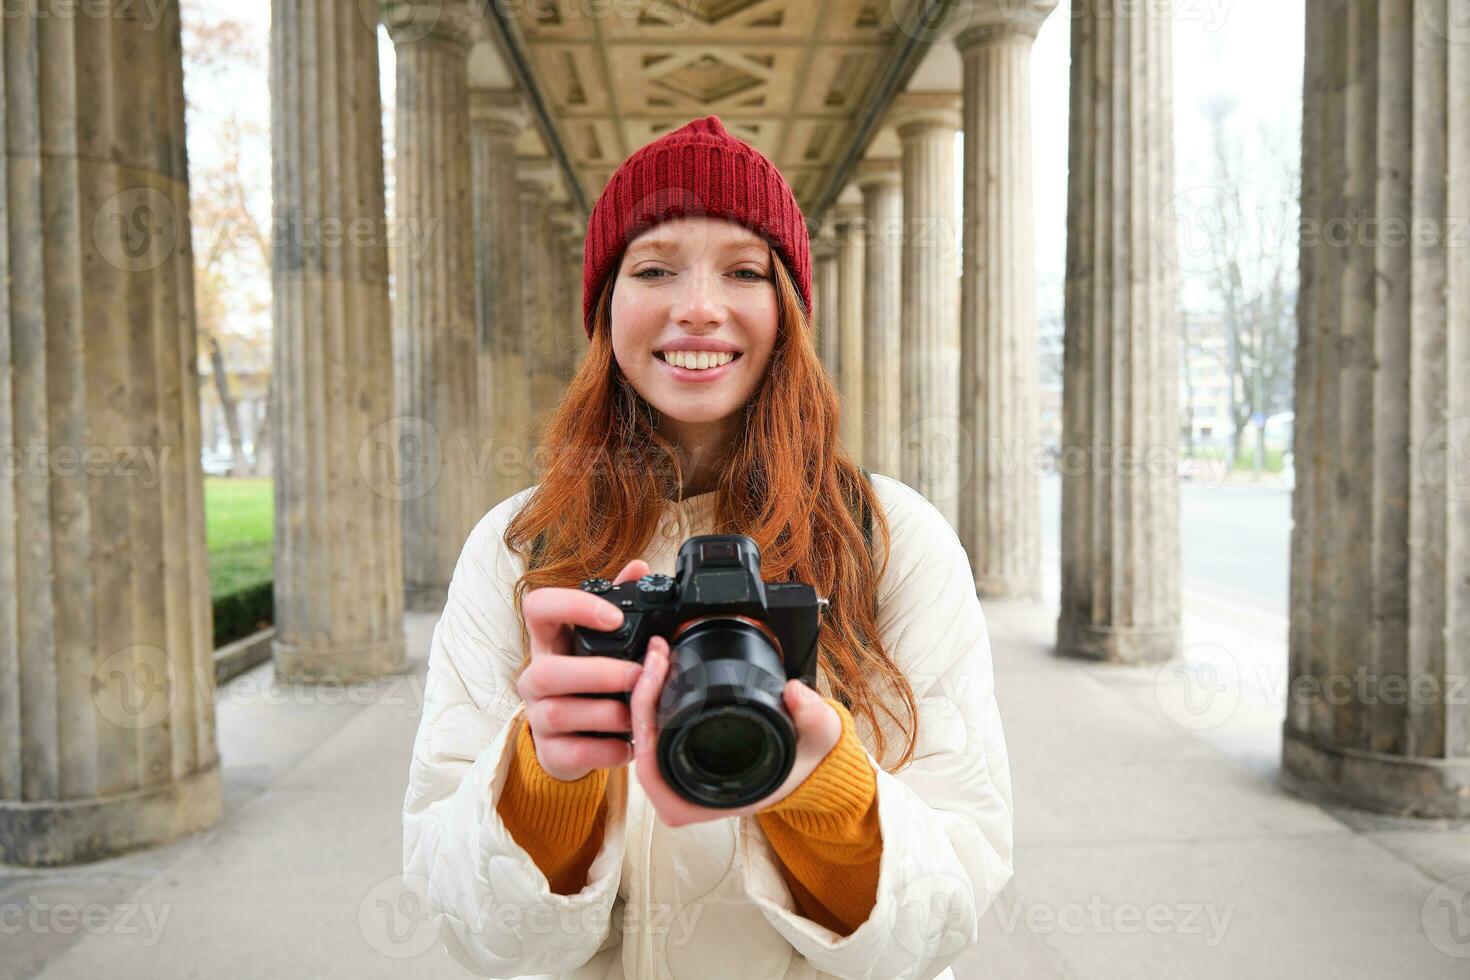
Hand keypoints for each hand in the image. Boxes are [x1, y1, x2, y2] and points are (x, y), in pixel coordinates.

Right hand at [516, 559, 654, 781]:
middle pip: (546, 672)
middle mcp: (535, 678)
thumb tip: (639, 567)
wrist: (573, 741)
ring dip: (608, 713)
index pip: (537, 608)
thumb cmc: (589, 683)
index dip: (572, 606)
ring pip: (560, 714)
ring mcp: (539, 718)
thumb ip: (617, 604)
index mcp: (549, 642)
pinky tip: (629, 743)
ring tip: (637, 713)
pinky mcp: (551, 753)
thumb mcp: (599, 643)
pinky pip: (575, 753)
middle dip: (597, 673)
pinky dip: (609, 750)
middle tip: (638, 675)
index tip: (614, 618)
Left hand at [629, 634, 841, 827]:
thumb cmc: (808, 761)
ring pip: (644, 737)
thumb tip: (795, 692)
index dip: (644, 726)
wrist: (813, 764)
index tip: (654, 681)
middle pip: (640, 747)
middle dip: (640, 696)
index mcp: (710, 800)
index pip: (653, 771)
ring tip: (659, 655)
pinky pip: (656, 730)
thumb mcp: (819, 737)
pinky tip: (664, 668)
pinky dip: (654, 699)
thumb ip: (813, 716)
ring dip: (645, 695)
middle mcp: (689, 792)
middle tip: (657, 655)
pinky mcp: (686, 753)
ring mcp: (683, 774)